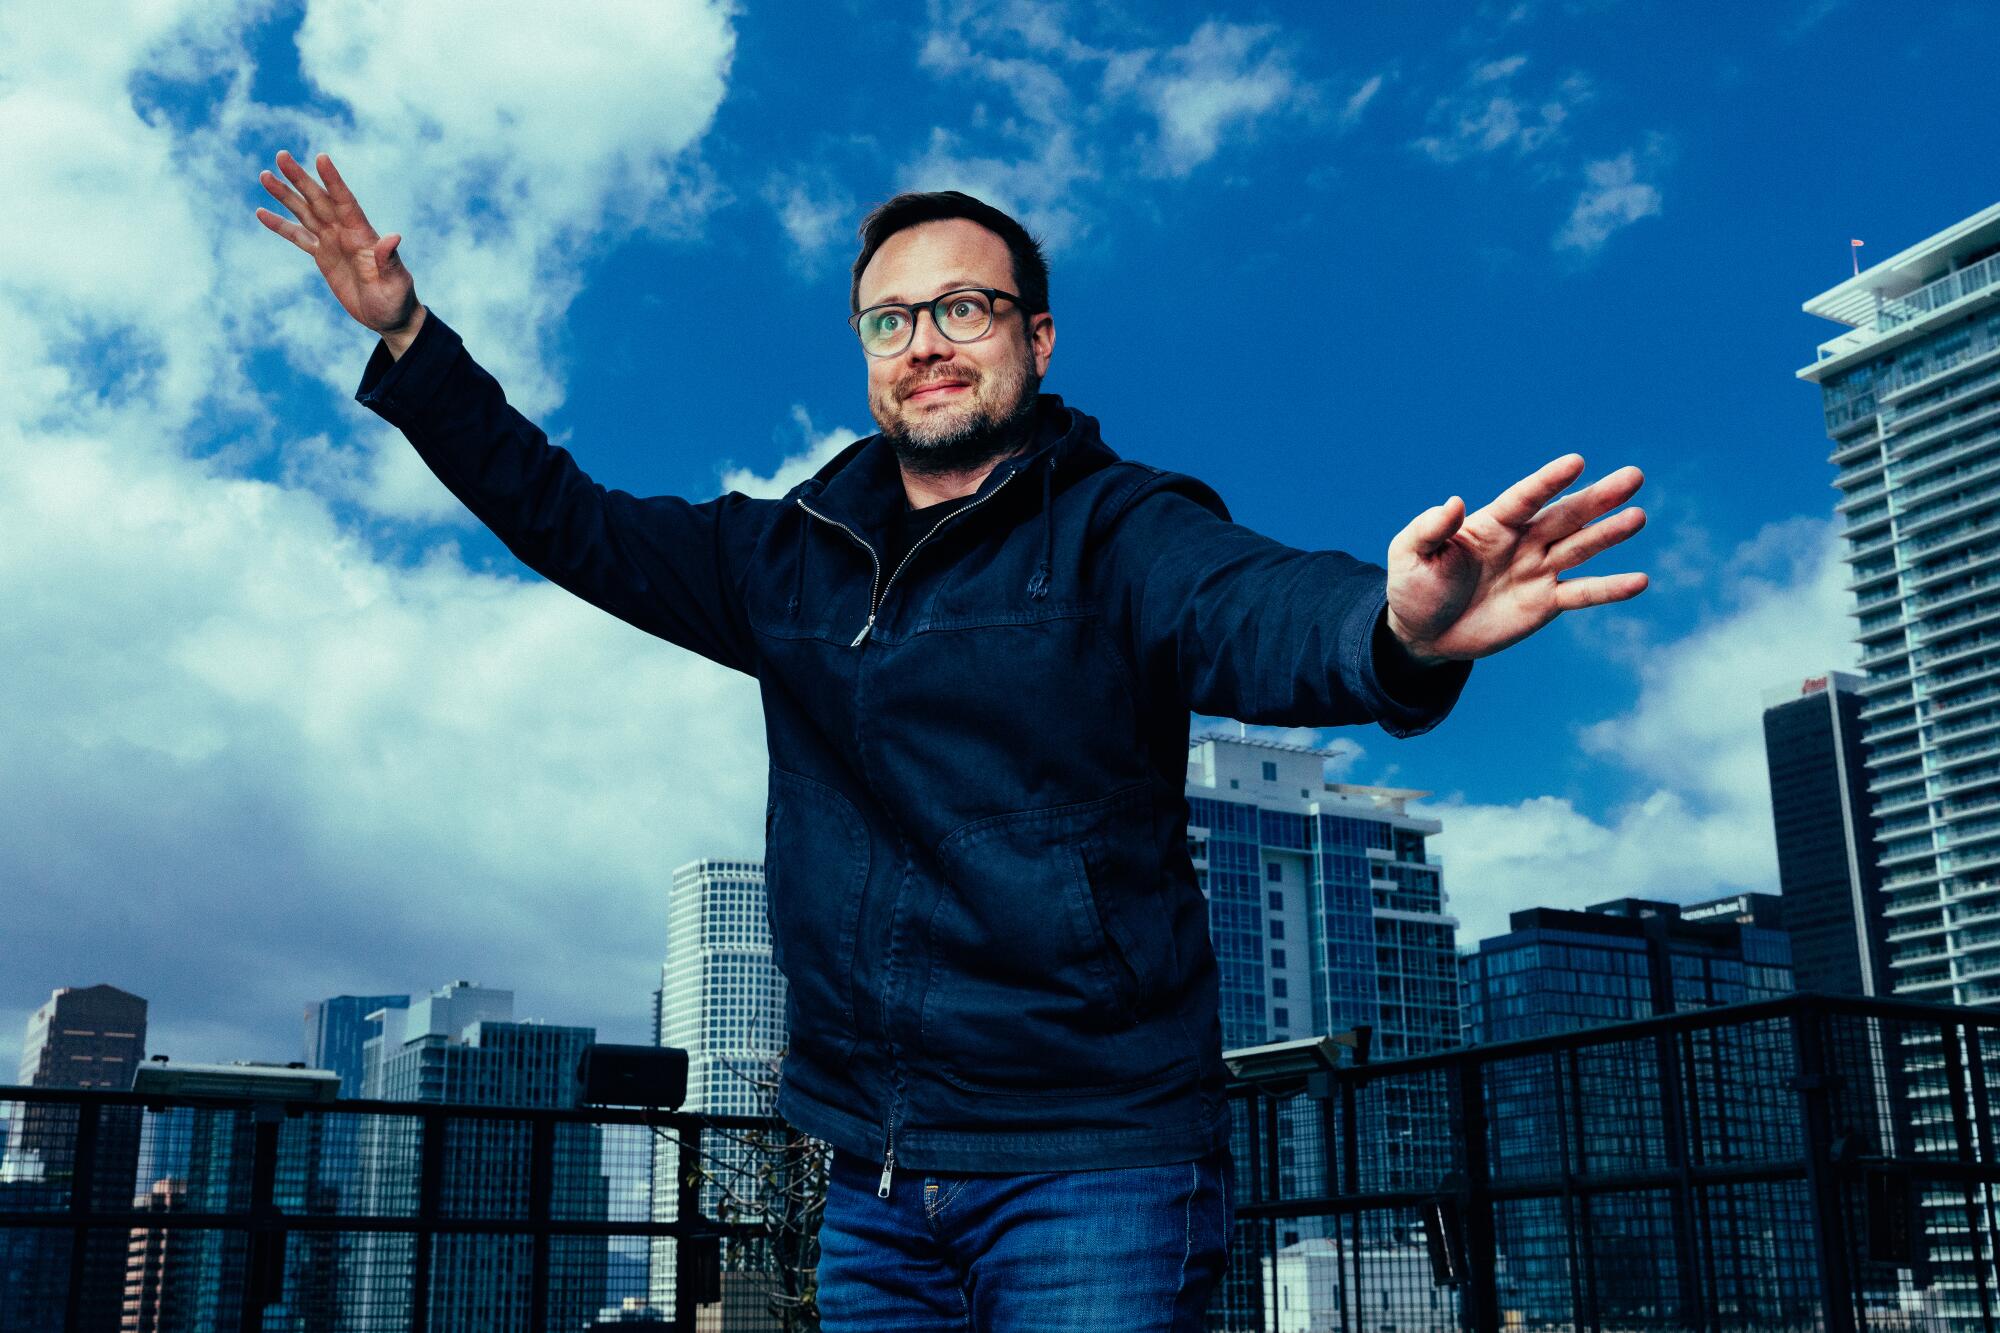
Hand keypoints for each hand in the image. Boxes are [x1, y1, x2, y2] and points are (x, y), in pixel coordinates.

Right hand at [254, 150, 420, 336]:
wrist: (390, 317)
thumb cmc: (397, 300)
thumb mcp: (395, 283)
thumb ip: (389, 260)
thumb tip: (394, 237)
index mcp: (363, 236)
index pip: (345, 202)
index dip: (333, 181)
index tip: (321, 157)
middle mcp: (346, 233)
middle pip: (319, 200)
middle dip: (300, 179)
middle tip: (281, 156)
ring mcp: (333, 242)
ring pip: (305, 213)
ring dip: (285, 195)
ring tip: (265, 176)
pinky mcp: (322, 256)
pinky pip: (298, 237)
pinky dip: (280, 225)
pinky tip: (262, 212)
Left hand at [1383, 454, 1646, 663]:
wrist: (1424, 634)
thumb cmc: (1414, 587)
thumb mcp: (1408, 555)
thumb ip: (1429, 528)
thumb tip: (1453, 503)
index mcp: (1492, 524)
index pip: (1525, 497)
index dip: (1549, 481)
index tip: (1577, 461)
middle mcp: (1522, 542)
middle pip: (1566, 516)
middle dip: (1598, 498)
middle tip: (1634, 476)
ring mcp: (1538, 571)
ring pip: (1580, 548)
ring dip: (1609, 534)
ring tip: (1639, 517)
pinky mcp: (1546, 603)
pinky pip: (1582, 593)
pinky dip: (1610, 589)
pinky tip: (1641, 581)